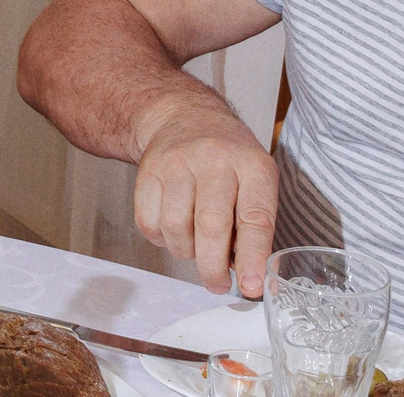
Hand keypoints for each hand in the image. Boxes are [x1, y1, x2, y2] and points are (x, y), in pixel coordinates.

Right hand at [132, 97, 278, 296]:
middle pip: (211, 226)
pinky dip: (161, 239)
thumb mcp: (256, 180)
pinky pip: (148, 222)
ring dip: (186, 253)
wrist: (185, 117)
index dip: (253, 257)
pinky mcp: (147, 171)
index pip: (255, 217)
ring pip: (176, 228)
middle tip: (217, 285)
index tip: (252, 287)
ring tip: (196, 249)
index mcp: (252, 165)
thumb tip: (249, 278)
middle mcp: (214, 160)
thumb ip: (254, 226)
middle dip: (213, 268)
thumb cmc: (229, 160)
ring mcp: (176, 163)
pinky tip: (174, 231)